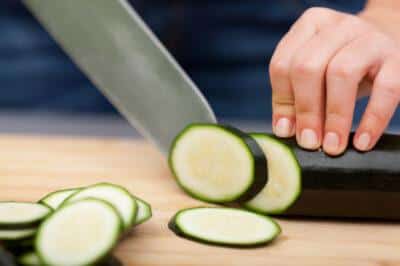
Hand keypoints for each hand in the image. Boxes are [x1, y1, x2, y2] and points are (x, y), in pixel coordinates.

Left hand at [269, 7, 399, 154]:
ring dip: (335, 116)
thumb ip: (295, 98)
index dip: (282, 101)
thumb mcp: (315, 76)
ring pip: (342, 74)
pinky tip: (362, 143)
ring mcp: (369, 38)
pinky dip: (372, 119)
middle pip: (308, 67)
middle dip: (306, 110)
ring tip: (332, 146)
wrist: (389, 44)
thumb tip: (285, 130)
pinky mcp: (397, 57)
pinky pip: (385, 90)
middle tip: (309, 142)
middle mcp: (337, 27)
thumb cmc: (342, 66)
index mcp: (309, 26)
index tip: (286, 131)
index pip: (282, 65)